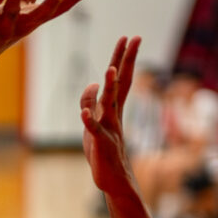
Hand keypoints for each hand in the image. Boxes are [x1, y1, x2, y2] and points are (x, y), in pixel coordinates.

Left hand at [79, 36, 140, 194]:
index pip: (122, 78)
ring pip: (109, 104)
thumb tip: (92, 84)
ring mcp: (109, 128)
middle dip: (125, 61)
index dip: (124, 58)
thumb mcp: (94, 121)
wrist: (113, 179)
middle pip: (121, 83)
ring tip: (109, 70)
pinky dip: (89, 122)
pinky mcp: (100, 143)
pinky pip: (94, 130)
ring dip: (109, 88)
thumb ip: (92, 102)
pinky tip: (84, 114)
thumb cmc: (102, 150)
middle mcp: (114, 114)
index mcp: (114, 108)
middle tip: (133, 38)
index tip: (129, 37)